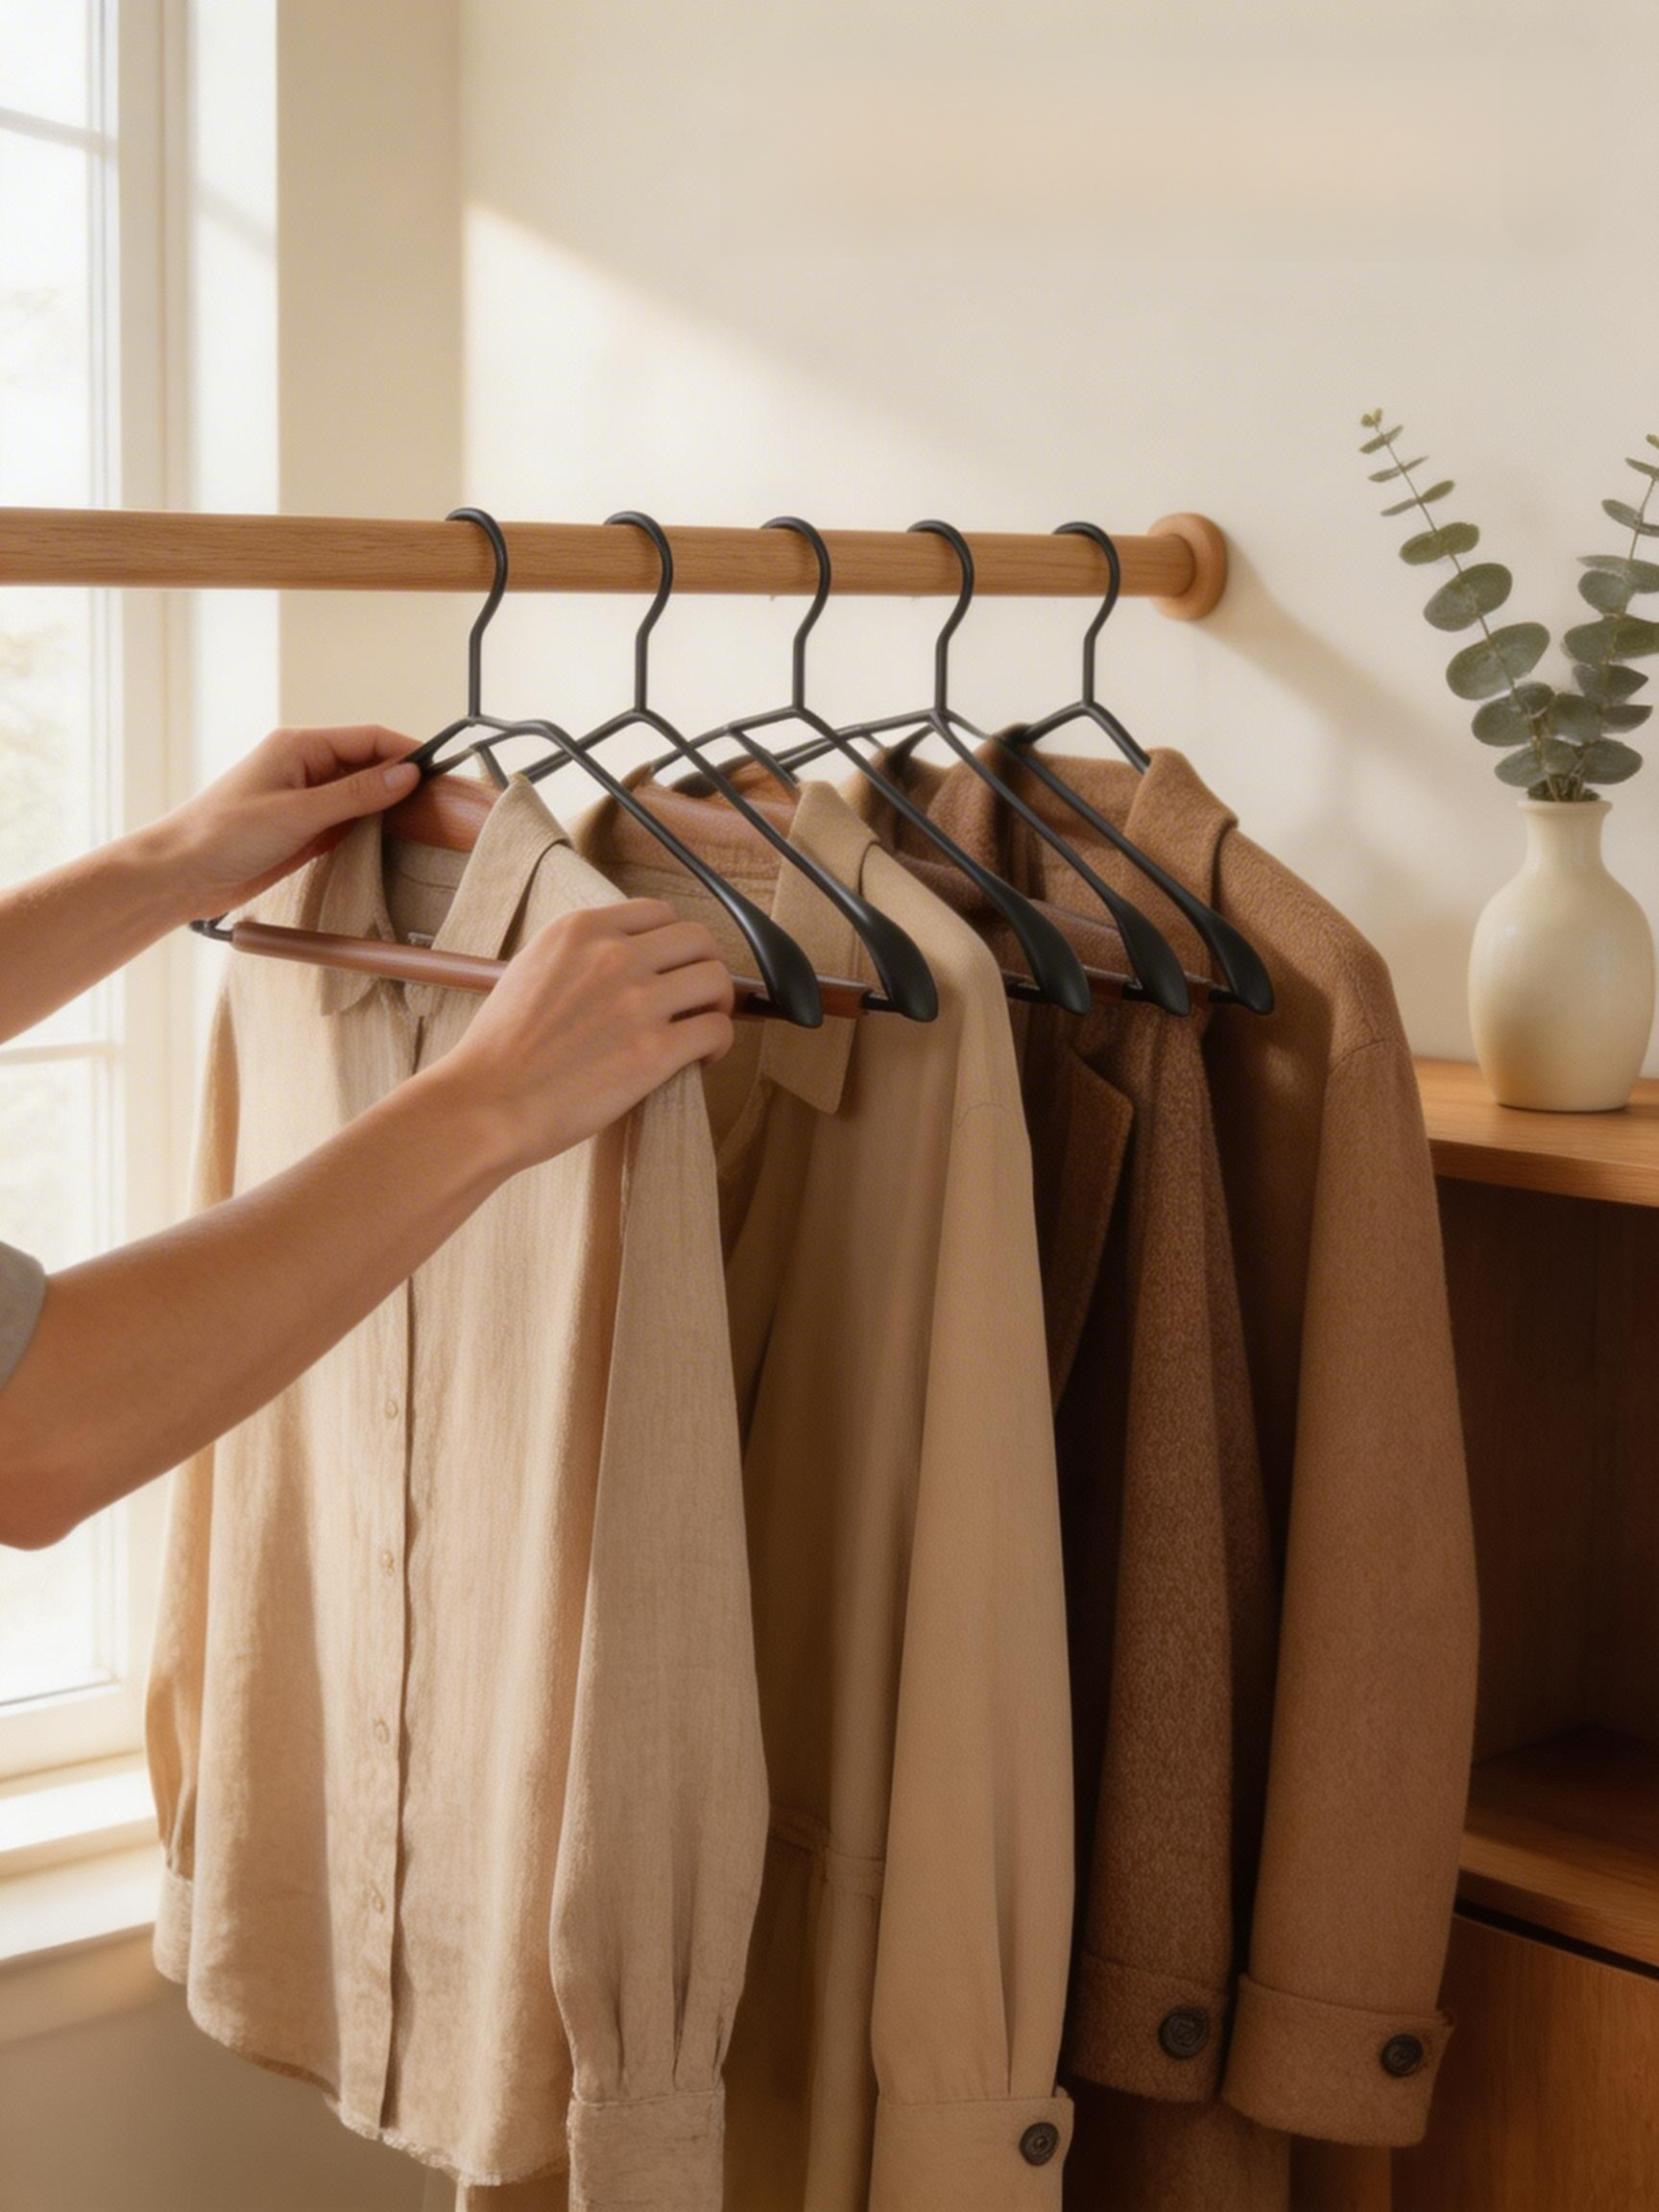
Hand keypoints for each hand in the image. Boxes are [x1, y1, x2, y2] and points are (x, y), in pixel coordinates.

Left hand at [159, 726, 420, 918]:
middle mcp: (305, 766)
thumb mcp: (298, 813)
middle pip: (369, 764)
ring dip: (389, 805)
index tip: (442, 772)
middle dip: (404, 779)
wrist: (181, 874)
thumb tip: (408, 775)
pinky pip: (348, 820)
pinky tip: (392, 839)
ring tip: (426, 821)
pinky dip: (371, 827)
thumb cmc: (224, 835)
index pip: (369, 739)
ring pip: (362, 793)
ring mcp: (305, 798)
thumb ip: (356, 794)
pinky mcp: (304, 828)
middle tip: (443, 801)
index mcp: (299, 746)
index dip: (408, 752)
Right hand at [435, 900, 735, 1172]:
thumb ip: (577, 954)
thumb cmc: (499, 1049)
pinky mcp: (655, 1050)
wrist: (487, 1102)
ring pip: (716, 980)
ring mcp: (638, 1000)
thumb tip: (617, 959)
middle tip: (695, 1000)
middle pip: (697, 940)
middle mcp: (615, 954)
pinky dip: (719, 1044)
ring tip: (701, 1029)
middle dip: (702, 968)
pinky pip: (716, 1030)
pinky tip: (701, 1059)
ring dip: (717, 1004)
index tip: (670, 969)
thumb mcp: (530, 969)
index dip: (673, 944)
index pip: (659, 913)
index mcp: (581, 929)